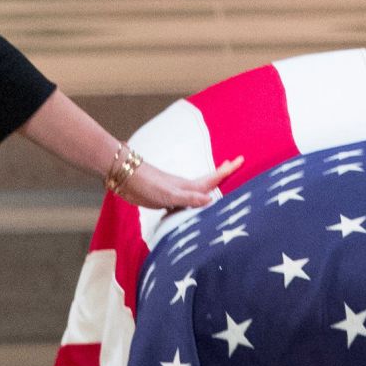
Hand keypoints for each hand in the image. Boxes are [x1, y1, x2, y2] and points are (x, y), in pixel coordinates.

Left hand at [118, 155, 244, 209]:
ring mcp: (173, 191)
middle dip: (221, 175)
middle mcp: (183, 188)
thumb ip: (188, 198)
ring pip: (196, 191)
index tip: (241, 159)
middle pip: (207, 182)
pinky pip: (184, 200)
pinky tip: (188, 206)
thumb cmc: (146, 184)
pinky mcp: (163, 197)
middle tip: (234, 166)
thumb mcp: (169, 193)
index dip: (226, 170)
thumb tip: (211, 200)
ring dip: (208, 189)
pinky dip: (191, 201)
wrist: (124, 177)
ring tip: (217, 189)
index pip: (212, 179)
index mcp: (188, 187)